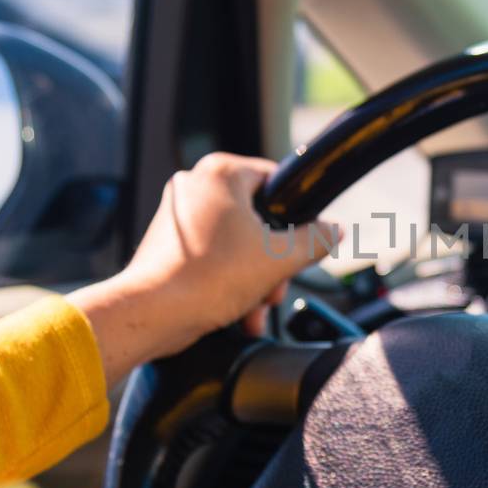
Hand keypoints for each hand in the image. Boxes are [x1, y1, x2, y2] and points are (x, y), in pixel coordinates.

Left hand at [69, 153, 337, 383]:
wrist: (153, 314)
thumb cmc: (208, 278)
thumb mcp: (279, 258)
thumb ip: (315, 239)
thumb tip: (334, 229)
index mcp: (221, 174)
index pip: (276, 180)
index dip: (296, 214)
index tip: (302, 241)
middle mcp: (195, 186)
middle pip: (258, 218)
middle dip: (272, 262)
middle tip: (276, 287)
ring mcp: (178, 215)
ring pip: (236, 242)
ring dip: (255, 279)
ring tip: (256, 309)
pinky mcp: (168, 244)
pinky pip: (212, 257)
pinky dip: (229, 282)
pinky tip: (240, 313)